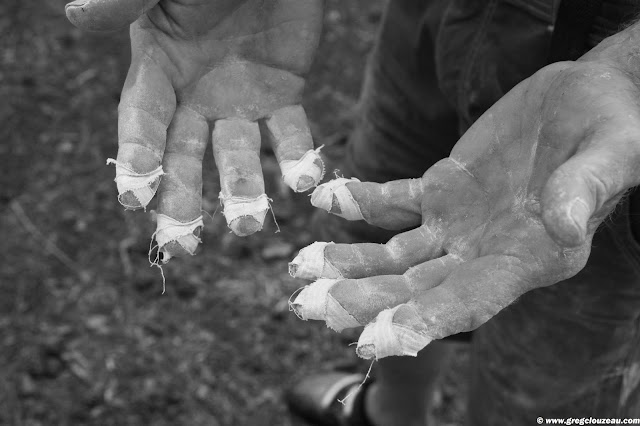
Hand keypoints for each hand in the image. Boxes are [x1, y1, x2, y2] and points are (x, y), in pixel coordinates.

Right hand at [65, 0, 323, 260]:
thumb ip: (128, 1)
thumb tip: (72, 14)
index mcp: (159, 68)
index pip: (142, 120)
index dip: (137, 156)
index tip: (134, 196)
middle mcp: (195, 95)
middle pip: (183, 155)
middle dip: (181, 198)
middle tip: (183, 243)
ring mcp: (240, 102)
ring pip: (238, 155)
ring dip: (242, 191)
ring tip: (249, 224)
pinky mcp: (283, 97)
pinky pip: (291, 134)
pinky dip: (298, 158)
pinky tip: (304, 181)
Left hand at [289, 54, 639, 358]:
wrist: (588, 101)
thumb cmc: (614, 132)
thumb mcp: (612, 154)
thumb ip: (585, 190)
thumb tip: (561, 225)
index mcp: (530, 260)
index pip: (470, 301)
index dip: (423, 322)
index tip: (373, 340)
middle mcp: (486, 253)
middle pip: (416, 287)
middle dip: (363, 300)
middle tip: (309, 308)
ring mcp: (457, 225)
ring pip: (394, 254)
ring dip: (348, 261)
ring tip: (300, 266)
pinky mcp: (440, 190)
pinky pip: (392, 202)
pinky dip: (360, 201)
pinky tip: (326, 198)